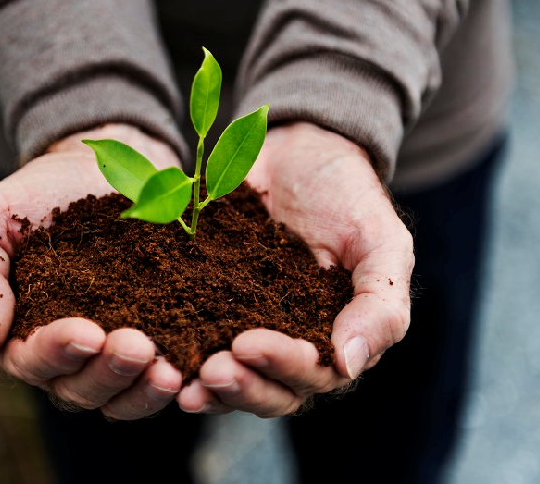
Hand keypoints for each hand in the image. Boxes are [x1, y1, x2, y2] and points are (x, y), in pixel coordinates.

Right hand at [0, 124, 184, 419]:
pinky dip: (179, 381)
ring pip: (122, 396)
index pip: (30, 360)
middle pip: (80, 389)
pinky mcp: (155, 340)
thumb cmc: (33, 198)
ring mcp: (111, 355)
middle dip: (108, 372)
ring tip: (169, 371)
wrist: (96, 169)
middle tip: (138, 347)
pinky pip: (161, 378)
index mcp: (18, 335)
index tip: (87, 331)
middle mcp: (65, 358)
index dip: (57, 352)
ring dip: (144, 390)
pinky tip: (194, 370)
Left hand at [177, 122, 413, 416]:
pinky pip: (193, 339)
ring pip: (231, 377)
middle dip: (241, 387)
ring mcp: (246, 326)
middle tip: (211, 370)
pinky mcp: (209, 305)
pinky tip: (157, 356)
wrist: (300, 150)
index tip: (248, 344)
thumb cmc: (349, 197)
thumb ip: (380, 305)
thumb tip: (350, 365)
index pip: (313, 374)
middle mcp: (289, 344)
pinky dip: (178, 355)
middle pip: (269, 390)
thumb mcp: (381, 243)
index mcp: (334, 339)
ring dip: (208, 387)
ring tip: (180, 381)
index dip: (283, 366)